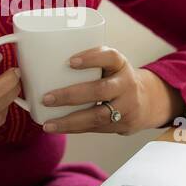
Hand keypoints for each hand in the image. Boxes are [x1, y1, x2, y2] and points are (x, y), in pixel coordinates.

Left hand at [40, 46, 184, 136]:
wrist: (146, 101)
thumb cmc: (114, 78)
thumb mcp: (108, 65)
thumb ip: (87, 62)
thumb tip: (40, 61)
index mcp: (120, 64)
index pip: (109, 57)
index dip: (92, 58)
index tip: (70, 62)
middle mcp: (126, 83)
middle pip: (101, 90)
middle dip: (72, 95)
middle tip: (47, 98)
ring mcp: (126, 106)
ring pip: (98, 115)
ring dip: (70, 120)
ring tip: (48, 124)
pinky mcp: (123, 124)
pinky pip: (95, 128)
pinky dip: (74, 129)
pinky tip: (57, 128)